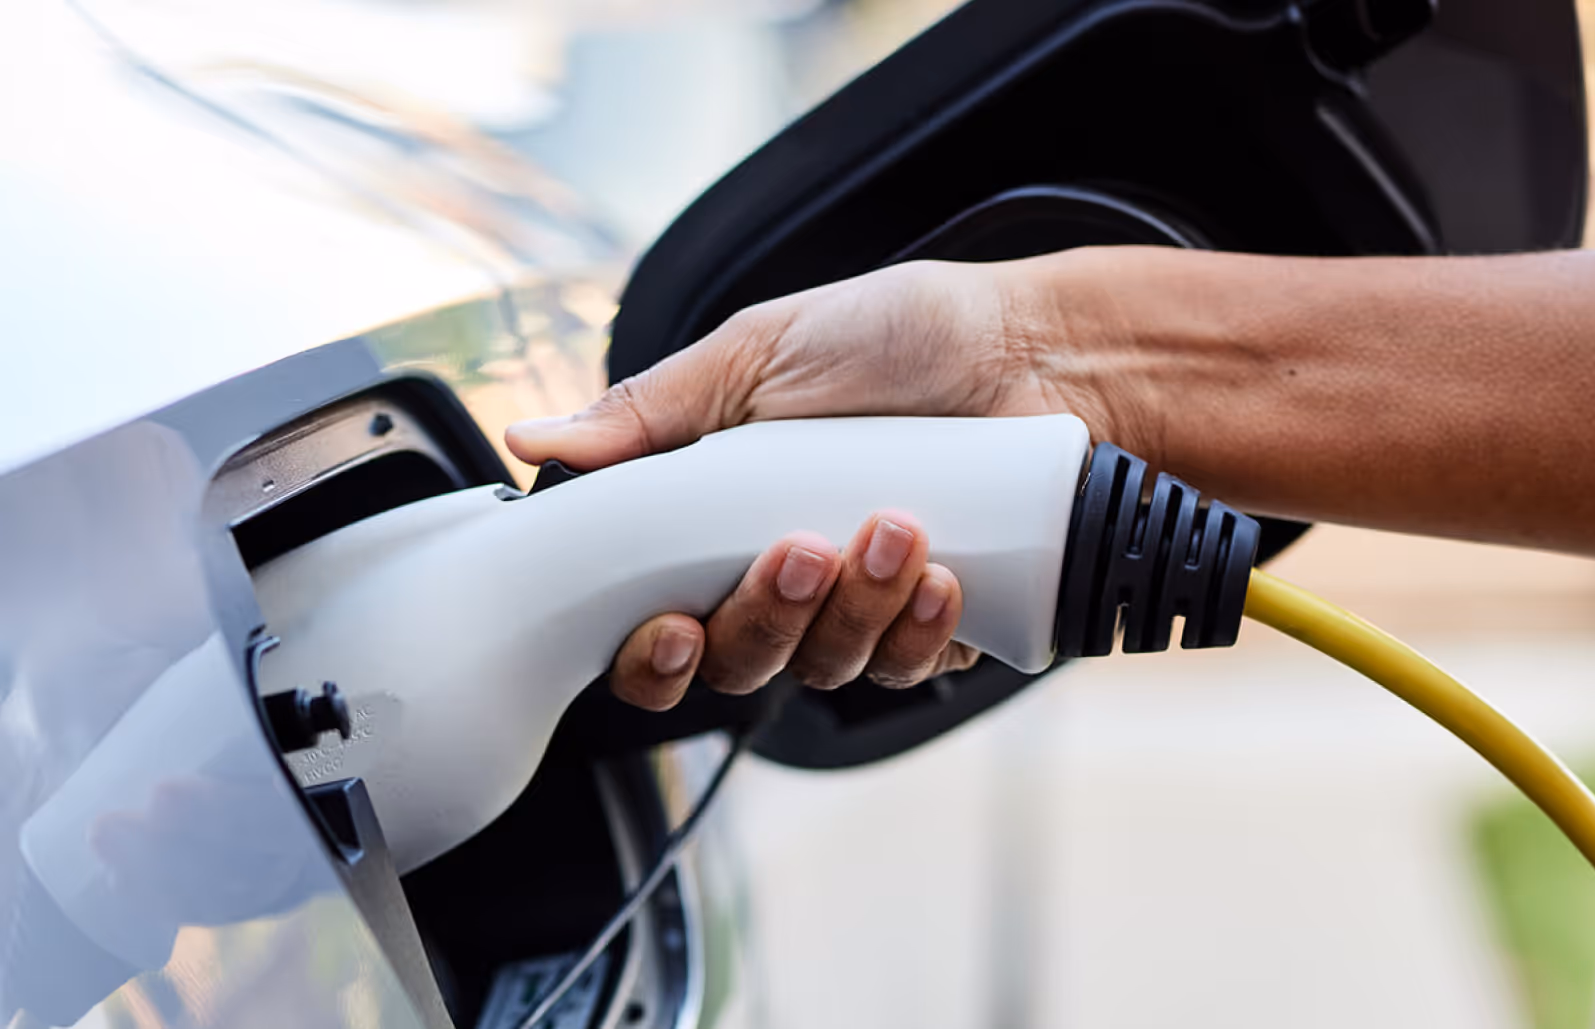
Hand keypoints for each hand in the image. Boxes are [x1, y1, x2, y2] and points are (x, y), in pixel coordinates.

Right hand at [507, 258, 1133, 707]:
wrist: (1032, 348)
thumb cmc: (897, 337)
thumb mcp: (757, 353)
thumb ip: (649, 412)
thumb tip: (532, 440)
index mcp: (713, 523)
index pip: (652, 627)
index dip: (648, 654)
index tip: (668, 624)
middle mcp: (779, 578)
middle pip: (734, 663)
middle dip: (763, 617)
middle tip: (803, 547)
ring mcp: (859, 608)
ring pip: (822, 668)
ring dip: (853, 610)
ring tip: (896, 526)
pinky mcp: (936, 625)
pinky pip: (908, 668)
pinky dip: (918, 631)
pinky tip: (940, 575)